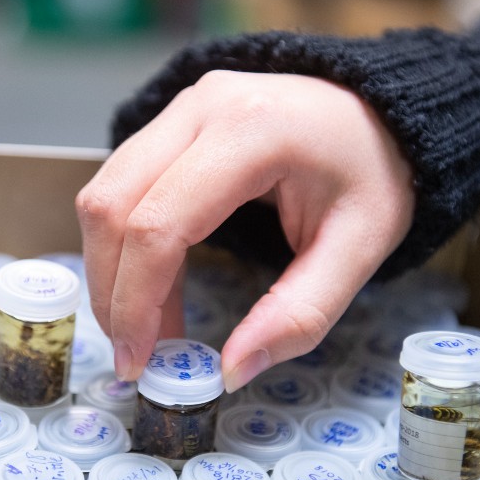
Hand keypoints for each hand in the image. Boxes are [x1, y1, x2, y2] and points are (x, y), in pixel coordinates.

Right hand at [75, 70, 414, 391]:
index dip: (136, 301)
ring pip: (104, 194)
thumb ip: (300, 313)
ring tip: (144, 325)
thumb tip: (232, 371)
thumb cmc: (374, 172)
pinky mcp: (171, 122)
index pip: (159, 223)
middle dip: (110, 292)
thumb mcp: (360, 247)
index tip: (140, 361)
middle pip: (111, 206)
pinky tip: (154, 286)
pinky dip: (125, 246)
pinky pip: (122, 185)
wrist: (375, 111)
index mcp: (251, 132)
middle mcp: (201, 108)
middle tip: (135, 352)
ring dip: (111, 269)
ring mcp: (180, 108)